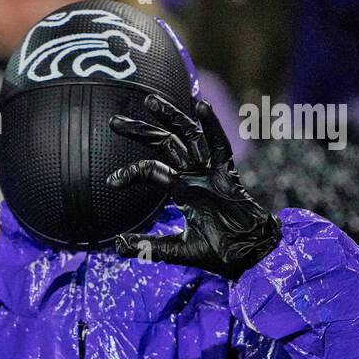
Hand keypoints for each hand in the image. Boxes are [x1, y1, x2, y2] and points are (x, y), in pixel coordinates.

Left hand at [107, 95, 280, 278]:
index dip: (130, 172)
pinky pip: (220, 146)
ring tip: (150, 100)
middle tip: (114, 121)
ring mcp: (212, 172)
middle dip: (141, 130)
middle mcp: (195, 174)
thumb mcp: (177, 249)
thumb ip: (149, 246)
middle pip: (166, 143)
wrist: (249, 258)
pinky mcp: (229, 176)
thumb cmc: (219, 251)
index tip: (109, 182)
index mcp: (182, 188)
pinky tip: (200, 105)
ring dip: (171, 116)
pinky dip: (211, 126)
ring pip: (189, 136)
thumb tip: (116, 246)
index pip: (151, 170)